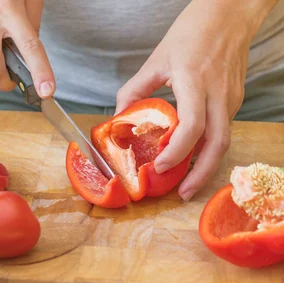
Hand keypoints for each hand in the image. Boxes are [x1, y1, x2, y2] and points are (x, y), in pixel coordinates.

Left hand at [115, 0, 277, 200]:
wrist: (229, 13)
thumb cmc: (191, 32)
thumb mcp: (156, 60)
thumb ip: (134, 90)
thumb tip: (118, 118)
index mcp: (194, 81)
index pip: (193, 125)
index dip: (178, 150)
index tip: (161, 166)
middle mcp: (218, 93)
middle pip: (217, 143)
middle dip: (201, 174)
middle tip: (182, 193)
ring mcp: (231, 98)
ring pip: (223, 140)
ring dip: (206, 165)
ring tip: (187, 184)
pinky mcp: (235, 100)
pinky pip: (222, 130)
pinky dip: (208, 148)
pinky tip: (192, 158)